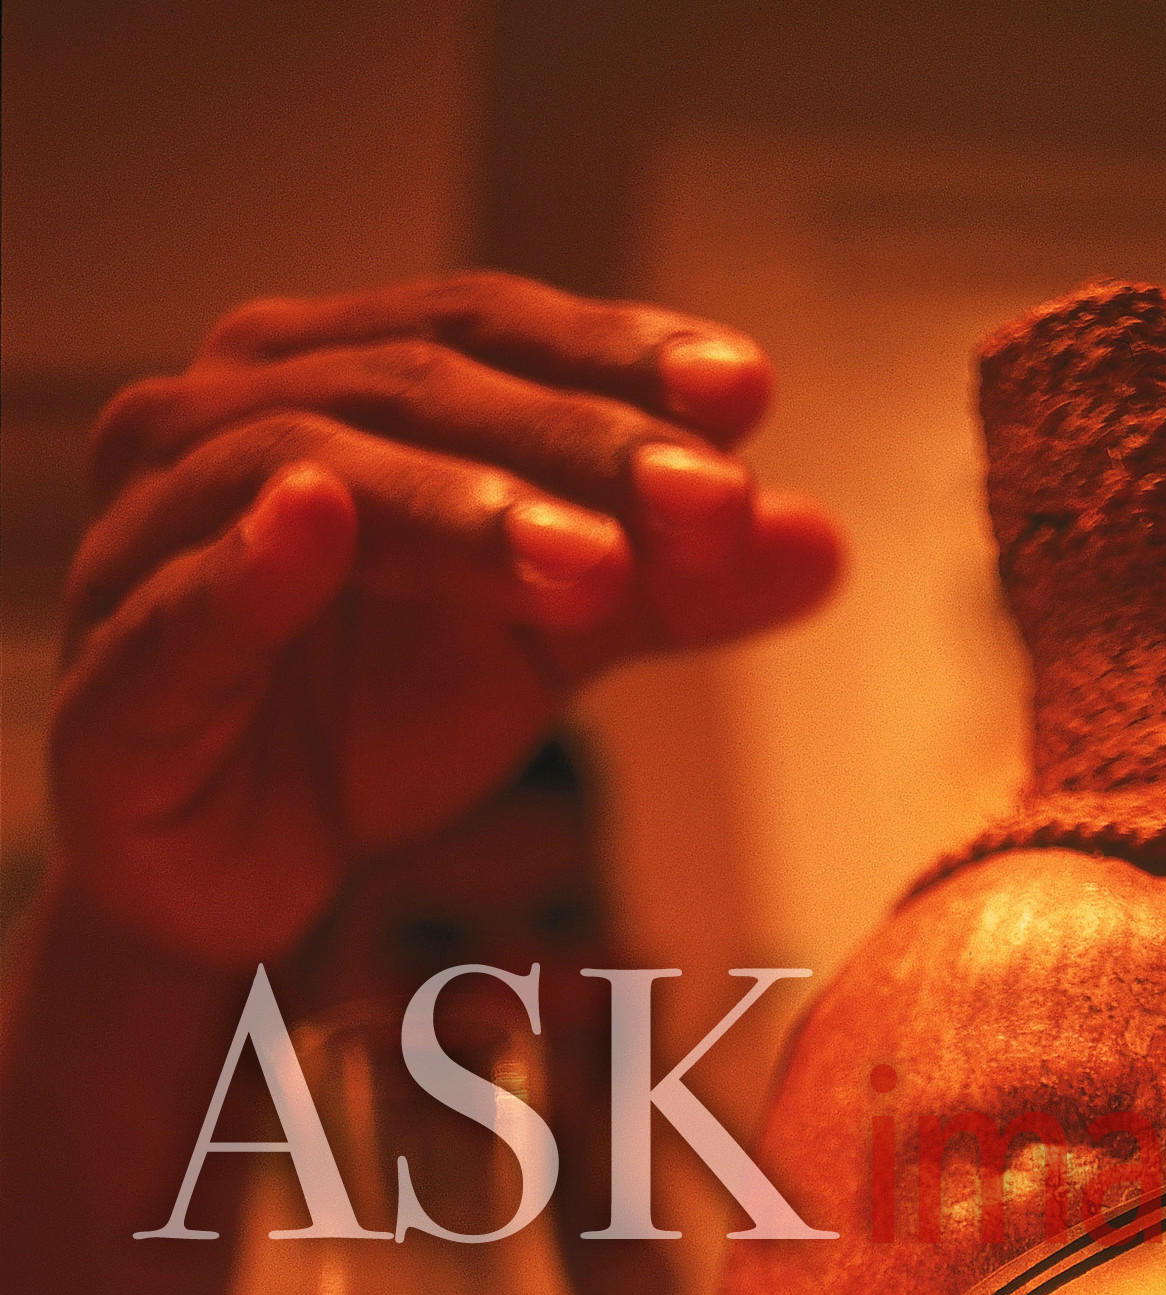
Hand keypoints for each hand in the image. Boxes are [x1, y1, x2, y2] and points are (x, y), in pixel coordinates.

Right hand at [50, 274, 844, 964]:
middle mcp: (237, 415)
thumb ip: (669, 589)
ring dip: (460, 510)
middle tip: (709, 499)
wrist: (238, 870)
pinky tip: (321, 530)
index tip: (747, 397)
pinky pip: (190, 601)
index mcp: (346, 380)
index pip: (494, 332)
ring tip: (589, 564)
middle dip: (579, 446)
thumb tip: (823, 540)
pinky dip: (253, 565)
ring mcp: (161, 526)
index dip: (619, 356)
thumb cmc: (374, 719)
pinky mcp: (120, 658)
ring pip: (314, 468)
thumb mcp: (546, 645)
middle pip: (423, 389)